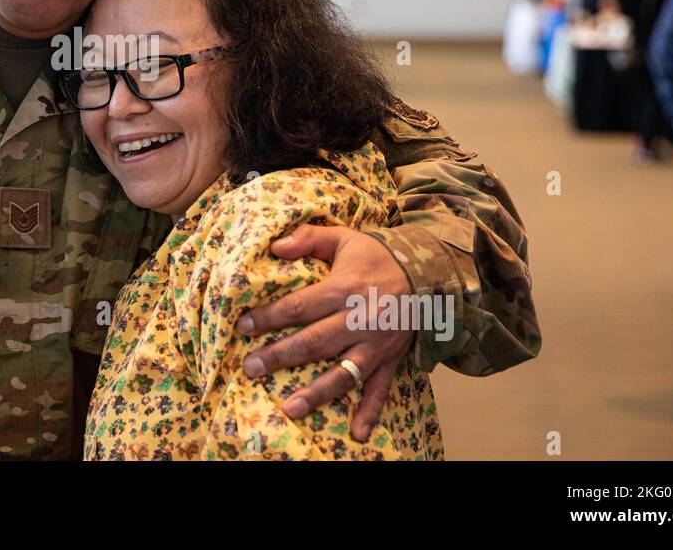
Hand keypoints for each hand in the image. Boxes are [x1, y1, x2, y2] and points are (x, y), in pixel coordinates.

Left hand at [235, 225, 413, 441]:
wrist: (428, 273)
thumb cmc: (376, 256)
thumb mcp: (344, 238)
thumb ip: (308, 238)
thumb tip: (275, 246)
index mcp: (345, 289)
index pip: (300, 306)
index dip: (270, 317)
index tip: (244, 327)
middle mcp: (360, 320)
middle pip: (315, 342)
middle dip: (281, 356)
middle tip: (251, 368)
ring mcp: (377, 344)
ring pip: (344, 372)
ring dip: (318, 393)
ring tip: (290, 409)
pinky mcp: (391, 359)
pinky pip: (380, 389)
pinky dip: (370, 412)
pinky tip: (356, 434)